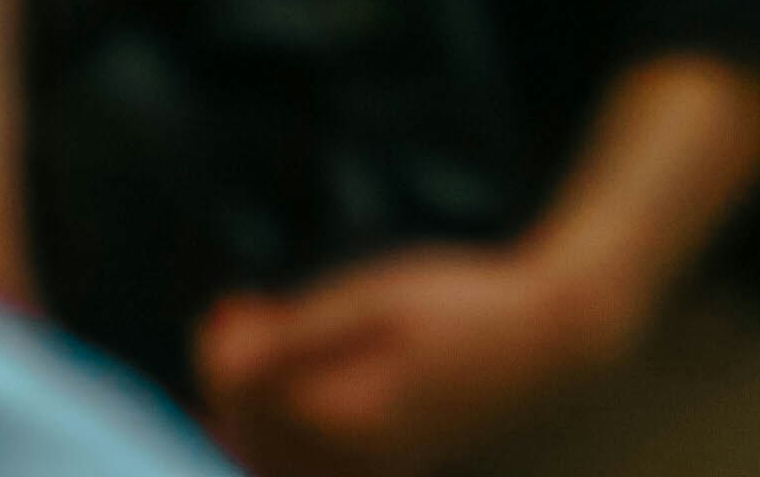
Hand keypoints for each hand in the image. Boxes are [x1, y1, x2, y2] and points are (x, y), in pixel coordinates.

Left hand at [196, 232, 636, 476]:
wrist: (539, 342)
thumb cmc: (458, 307)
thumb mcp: (374, 300)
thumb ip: (293, 338)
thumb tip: (221, 363)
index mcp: (346, 421)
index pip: (246, 404)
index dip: (220, 355)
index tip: (226, 304)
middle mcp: (350, 468)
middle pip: (250, 439)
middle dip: (230, 380)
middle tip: (238, 312)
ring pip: (272, 460)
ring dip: (251, 406)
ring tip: (264, 337)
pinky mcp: (380, 475)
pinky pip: (303, 470)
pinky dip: (280, 431)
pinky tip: (292, 385)